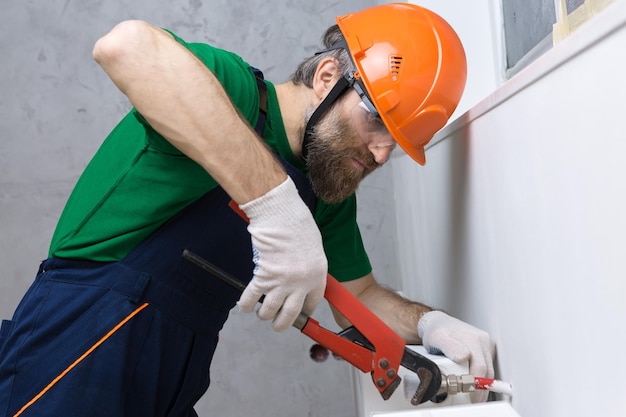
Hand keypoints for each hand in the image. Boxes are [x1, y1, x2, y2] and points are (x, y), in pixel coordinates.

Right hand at [237, 177, 326, 330]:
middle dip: (282, 323)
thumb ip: (308, 267)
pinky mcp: (264, 276)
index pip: (312, 303)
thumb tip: (299, 279)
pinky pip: (252, 298)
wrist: (281, 215)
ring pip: (270, 310)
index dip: (304, 312)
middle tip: (277, 323)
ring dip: (264, 314)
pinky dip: (246, 304)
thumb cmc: (297, 224)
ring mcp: (282, 282)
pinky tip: (245, 306)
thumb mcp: (313, 248)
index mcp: (317, 275)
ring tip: (261, 313)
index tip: (299, 314)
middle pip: (291, 314)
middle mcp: (301, 283)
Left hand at [417, 310, 494, 402]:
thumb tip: (464, 356)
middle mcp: (483, 340)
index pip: (480, 368)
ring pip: (489, 370)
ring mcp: (486, 344)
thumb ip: (449, 346)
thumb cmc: (437, 331)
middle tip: (472, 401)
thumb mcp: (437, 338)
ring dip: (482, 384)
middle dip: (480, 389)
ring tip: (473, 395)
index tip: (471, 396)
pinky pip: (488, 366)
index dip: (476, 385)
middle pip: (487, 371)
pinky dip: (482, 377)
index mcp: (473, 338)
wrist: (438, 323)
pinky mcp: (487, 348)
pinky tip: (474, 384)